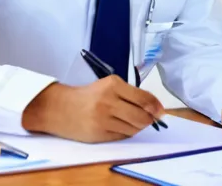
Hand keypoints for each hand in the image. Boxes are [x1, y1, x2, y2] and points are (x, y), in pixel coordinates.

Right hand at [21, 76, 164, 142]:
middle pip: (142, 116)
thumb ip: (130, 95)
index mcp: (113, 85)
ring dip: (137, 127)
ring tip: (129, 121)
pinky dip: (126, 132)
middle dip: (149, 120)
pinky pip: (123, 136)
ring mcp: (103, 119)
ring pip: (134, 128)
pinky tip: (118, 126)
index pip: (143, 98)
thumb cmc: (88, 95)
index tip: (161, 111)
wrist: (60, 108)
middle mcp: (108, 101)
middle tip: (150, 119)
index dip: (156, 106)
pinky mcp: (99, 134)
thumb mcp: (108, 86)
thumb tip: (155, 108)